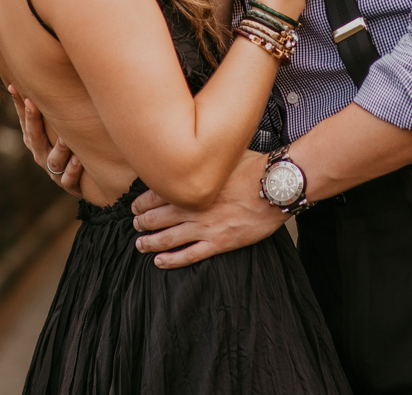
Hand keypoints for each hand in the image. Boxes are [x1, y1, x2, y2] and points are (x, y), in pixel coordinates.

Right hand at [9, 84, 81, 194]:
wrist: (85, 182)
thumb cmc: (69, 147)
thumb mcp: (59, 127)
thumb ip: (54, 107)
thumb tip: (45, 72)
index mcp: (35, 140)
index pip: (24, 119)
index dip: (19, 104)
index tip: (13, 86)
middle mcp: (41, 154)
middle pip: (34, 137)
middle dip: (32, 119)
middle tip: (33, 102)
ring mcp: (54, 171)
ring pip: (54, 160)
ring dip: (59, 148)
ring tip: (65, 137)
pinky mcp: (69, 185)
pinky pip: (69, 179)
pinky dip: (73, 170)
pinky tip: (79, 159)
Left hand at [130, 149, 285, 266]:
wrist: (276, 187)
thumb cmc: (255, 168)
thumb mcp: (226, 156)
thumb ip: (208, 159)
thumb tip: (199, 149)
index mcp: (195, 184)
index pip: (158, 194)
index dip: (142, 202)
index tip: (135, 206)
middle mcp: (195, 206)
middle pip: (158, 217)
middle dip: (143, 221)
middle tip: (135, 224)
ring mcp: (206, 226)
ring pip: (169, 237)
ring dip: (150, 241)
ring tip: (140, 243)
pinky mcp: (220, 242)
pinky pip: (190, 255)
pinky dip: (172, 260)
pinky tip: (159, 261)